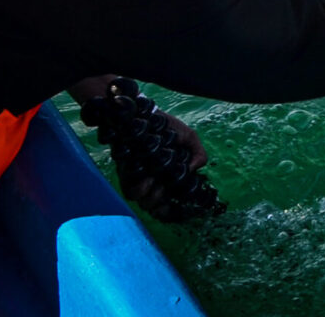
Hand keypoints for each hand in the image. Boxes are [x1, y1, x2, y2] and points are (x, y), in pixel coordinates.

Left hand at [125, 107, 207, 221]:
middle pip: (154, 206)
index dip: (170, 210)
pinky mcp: (126, 175)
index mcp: (168, 176)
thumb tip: (194, 169)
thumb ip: (198, 153)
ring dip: (151, 198)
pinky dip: (140, 190)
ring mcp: (139, 179)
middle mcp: (153, 180)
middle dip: (160, 204)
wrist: (144, 116)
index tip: (174, 208)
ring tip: (156, 183)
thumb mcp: (189, 137)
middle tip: (164, 191)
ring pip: (142, 202)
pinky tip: (148, 179)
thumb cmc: (167, 127)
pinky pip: (130, 192)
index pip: (168, 201)